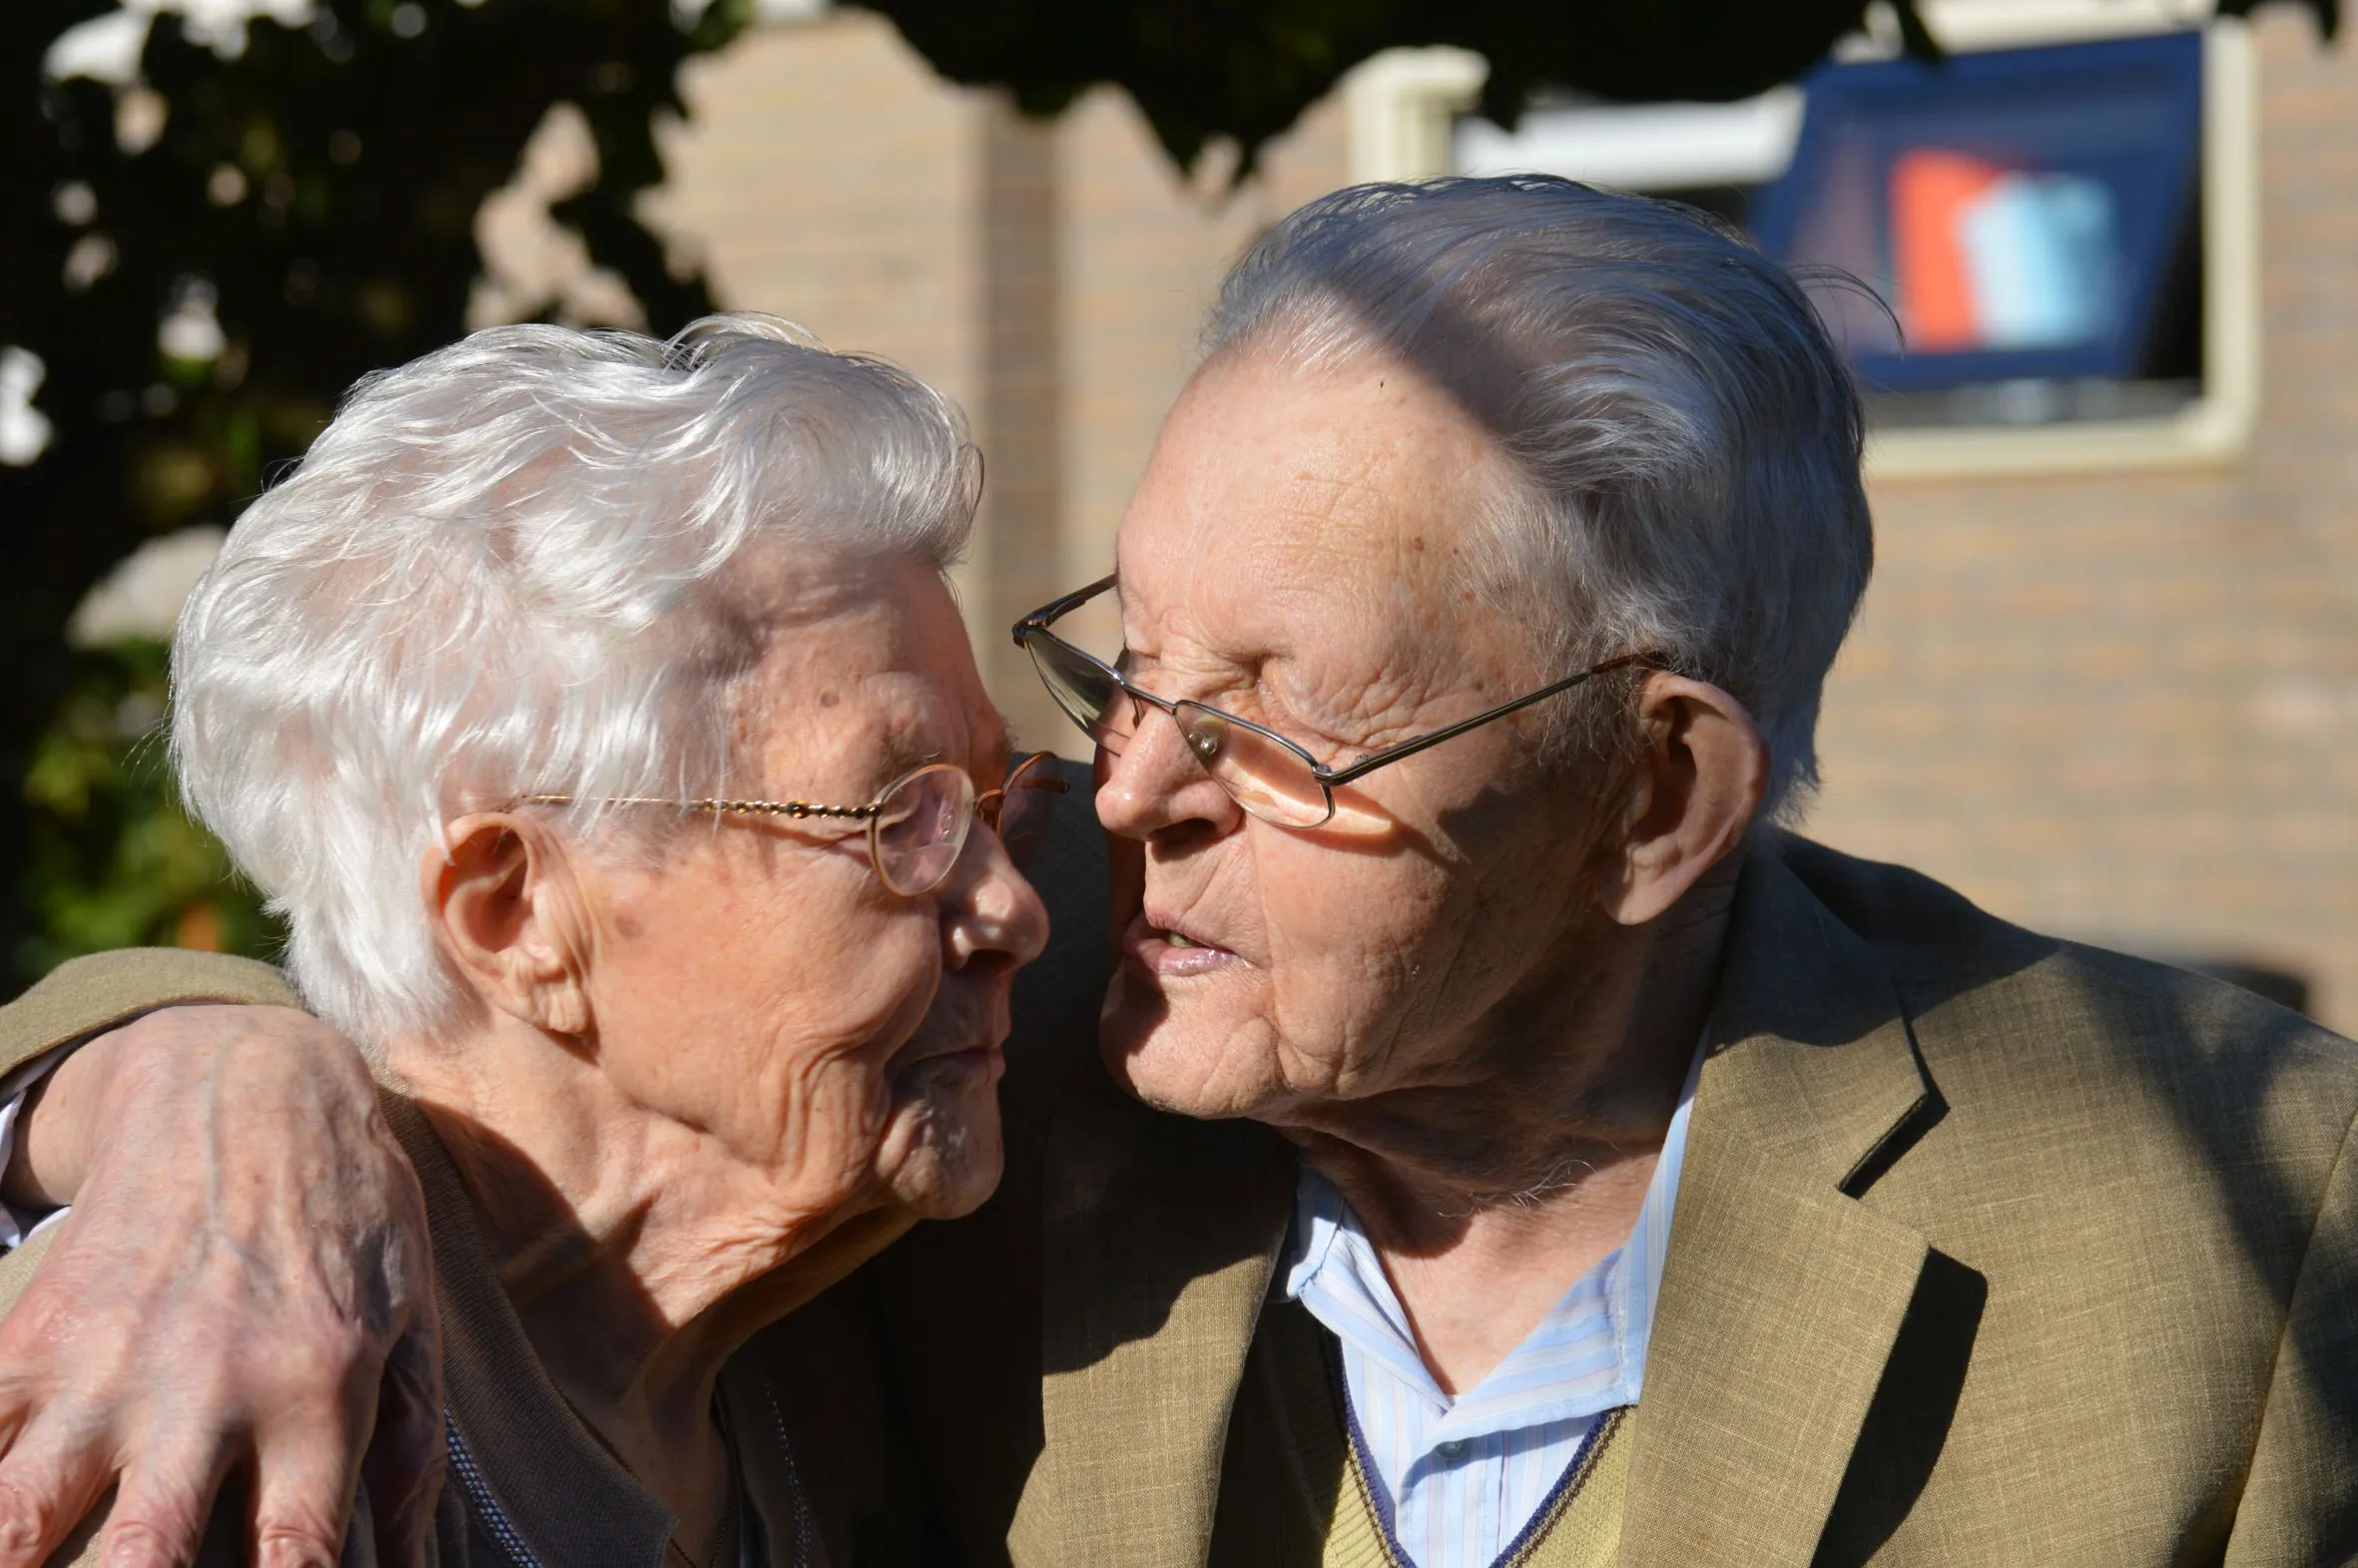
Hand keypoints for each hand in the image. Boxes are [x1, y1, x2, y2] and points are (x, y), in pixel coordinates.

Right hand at [0, 1005, 441, 1567]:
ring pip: (20, 1517)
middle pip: (147, 1557)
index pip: (293, 1555)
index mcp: (317, 1386)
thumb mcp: (412, 1313)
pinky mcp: (33, 1334)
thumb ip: (410, 1445)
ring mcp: (105, 1363)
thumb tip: (410, 1566)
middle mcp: (206, 1385)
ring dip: (17, 1558)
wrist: (245, 1083)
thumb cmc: (349, 1210)